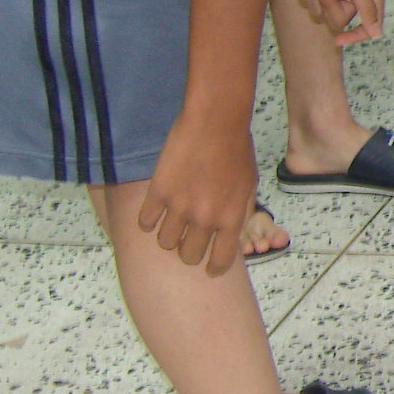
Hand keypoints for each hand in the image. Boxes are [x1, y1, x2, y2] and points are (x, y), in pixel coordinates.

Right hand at [136, 112, 256, 275]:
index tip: (209, 270)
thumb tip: (230, 234)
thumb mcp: (249, 186)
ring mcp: (179, 207)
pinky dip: (147, 221)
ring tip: (170, 225)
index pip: (219, 260)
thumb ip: (239, 213)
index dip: (213, 269)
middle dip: (188, 252)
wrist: (215, 123)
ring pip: (165, 243)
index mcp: (231, 219)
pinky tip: (152, 213)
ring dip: (167, 237)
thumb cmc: (238, 150)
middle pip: (188, 255)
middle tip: (187, 241)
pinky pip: (144, 221)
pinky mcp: (158, 193)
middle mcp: (205, 219)